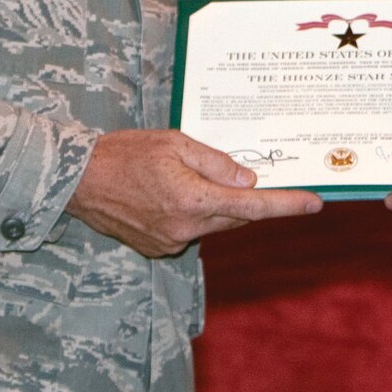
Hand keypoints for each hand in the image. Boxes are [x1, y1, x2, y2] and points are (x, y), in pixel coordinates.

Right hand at [67, 129, 322, 257]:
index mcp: (192, 201)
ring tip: (190, 175)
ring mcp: (170, 242)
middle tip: (253, 175)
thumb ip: (215, 163)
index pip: (252, 207)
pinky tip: (172, 191)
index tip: (315, 203)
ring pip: (214, 224)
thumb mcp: (174, 143)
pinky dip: (194, 212)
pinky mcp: (157, 247)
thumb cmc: (124, 153)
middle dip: (246, 198)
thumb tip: (248, 182)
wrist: (77, 180)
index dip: (287, 205)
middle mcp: (185, 229)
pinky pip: (191, 230)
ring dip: (216, 204)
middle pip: (235, 217)